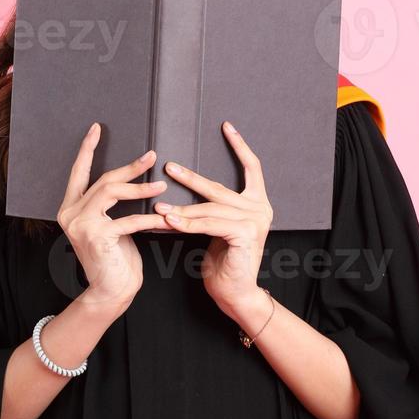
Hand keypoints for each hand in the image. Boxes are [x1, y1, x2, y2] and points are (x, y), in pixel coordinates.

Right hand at [57, 122, 169, 317]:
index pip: (78, 172)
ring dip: (141, 188)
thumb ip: (111, 205)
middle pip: (103, 180)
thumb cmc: (115, 258)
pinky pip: (129, 219)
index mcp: (70, 207)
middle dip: (130, 167)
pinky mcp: (97, 237)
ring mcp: (81, 225)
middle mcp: (70, 214)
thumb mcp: (111, 226)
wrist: (110, 292)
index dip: (87, 149)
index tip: (97, 128)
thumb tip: (131, 178)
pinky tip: (166, 217)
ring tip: (162, 185)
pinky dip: (150, 217)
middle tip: (152, 157)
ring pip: (112, 192)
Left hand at [153, 121, 273, 320]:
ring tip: (157, 204)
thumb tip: (180, 190)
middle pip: (219, 188)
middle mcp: (260, 208)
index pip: (252, 167)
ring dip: (180, 206)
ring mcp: (255, 221)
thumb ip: (210, 210)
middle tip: (168, 166)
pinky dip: (186, 223)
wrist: (236, 293)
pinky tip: (168, 220)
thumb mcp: (216, 229)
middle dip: (191, 177)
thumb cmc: (224, 263)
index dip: (239, 146)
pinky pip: (208, 224)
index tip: (226, 125)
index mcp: (257, 203)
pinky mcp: (245, 234)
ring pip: (209, 208)